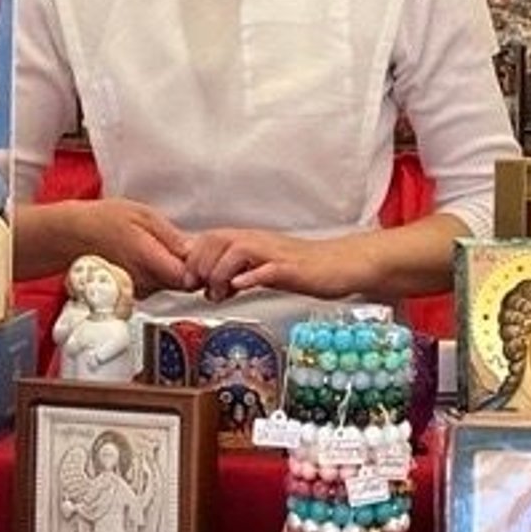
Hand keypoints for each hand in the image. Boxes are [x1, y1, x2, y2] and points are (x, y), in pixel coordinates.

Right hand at [74, 199, 190, 294]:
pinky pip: (157, 285)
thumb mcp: (143, 215)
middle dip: (191, 267)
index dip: (201, 267)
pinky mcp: (134, 293)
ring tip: (158, 246)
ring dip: (173, 269)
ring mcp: (139, 290)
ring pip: (171, 285)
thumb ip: (172, 237)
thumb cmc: (103, 221)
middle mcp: (144, 282)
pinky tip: (148, 256)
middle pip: (184, 283)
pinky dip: (159, 273)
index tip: (201, 253)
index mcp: (149, 261)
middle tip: (180, 244)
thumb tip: (196, 251)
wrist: (72, 237)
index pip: (190, 278)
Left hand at [182, 228, 364, 302]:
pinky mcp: (292, 268)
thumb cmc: (303, 268)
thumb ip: (236, 274)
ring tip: (219, 293)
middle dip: (200, 265)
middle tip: (200, 289)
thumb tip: (207, 287)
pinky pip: (267, 268)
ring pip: (236, 250)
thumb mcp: (262, 269)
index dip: (192, 258)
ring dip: (219, 272)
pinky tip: (240, 286)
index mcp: (249, 241)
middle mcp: (259, 242)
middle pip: (216, 240)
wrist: (341, 264)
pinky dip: (249, 276)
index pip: (209, 238)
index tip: (188, 281)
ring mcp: (275, 254)